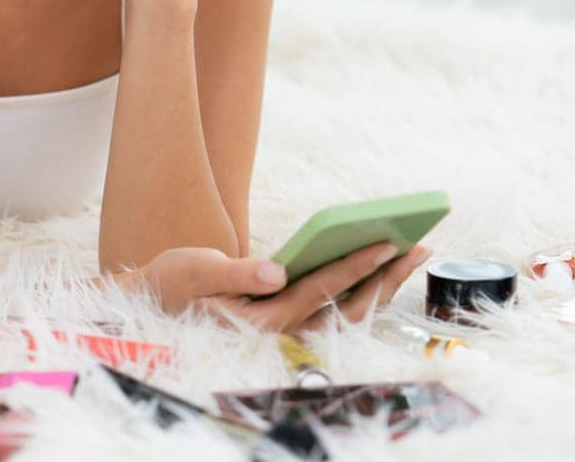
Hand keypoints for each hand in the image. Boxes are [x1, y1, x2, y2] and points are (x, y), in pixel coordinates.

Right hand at [121, 240, 431, 333]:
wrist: (154, 303)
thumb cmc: (174, 282)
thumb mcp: (197, 269)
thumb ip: (238, 272)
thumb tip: (278, 271)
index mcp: (257, 320)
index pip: (317, 291)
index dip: (354, 266)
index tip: (387, 242)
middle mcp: (279, 330)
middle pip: (345, 308)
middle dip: (385, 278)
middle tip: (420, 246)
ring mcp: (287, 328)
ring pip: (346, 311)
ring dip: (381, 284)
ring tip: (412, 252)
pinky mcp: (288, 318)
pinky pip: (335, 306)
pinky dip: (362, 286)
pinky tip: (382, 262)